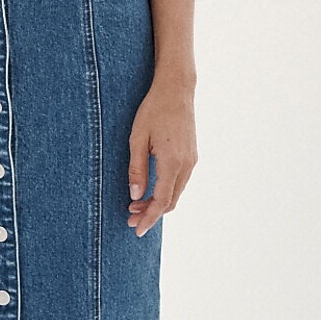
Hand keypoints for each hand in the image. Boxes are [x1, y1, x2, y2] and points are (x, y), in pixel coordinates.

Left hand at [127, 76, 196, 236]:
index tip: (137, 230)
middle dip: (150, 213)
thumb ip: (137, 169)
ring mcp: (192, 160)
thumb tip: (136, 196)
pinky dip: (165, 191)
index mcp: (172, 162)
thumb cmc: (153, 110)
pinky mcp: (191, 155)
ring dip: (157, 203)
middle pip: (170, 201)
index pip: (161, 201)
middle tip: (129, 217)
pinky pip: (179, 181)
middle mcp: (186, 164)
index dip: (149, 218)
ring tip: (135, 204)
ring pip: (176, 192)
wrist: (176, 89)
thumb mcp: (138, 138)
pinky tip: (150, 189)